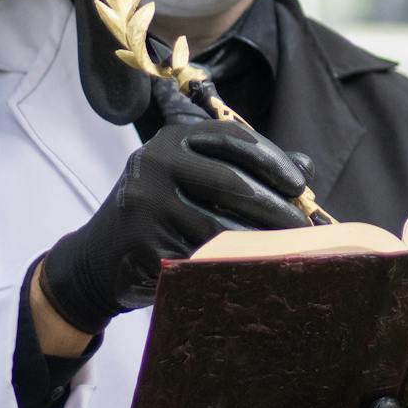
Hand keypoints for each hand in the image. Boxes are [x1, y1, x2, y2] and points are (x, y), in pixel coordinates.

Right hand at [37, 115, 312, 334]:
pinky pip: (200, 256)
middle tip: (303, 226)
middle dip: (275, 206)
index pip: (233, 140)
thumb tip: (307, 167)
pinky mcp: (143, 245)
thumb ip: (246, 167)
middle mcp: (156, 164)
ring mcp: (146, 205)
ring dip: (261, 240)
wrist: (99, 257)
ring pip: (219, 225)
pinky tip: (256, 268)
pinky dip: (233, 263)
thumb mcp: (194, 176)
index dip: (273, 160)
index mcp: (173, 138)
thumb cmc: (163, 210)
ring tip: (289, 250)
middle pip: (231, 182)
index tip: (300, 185)